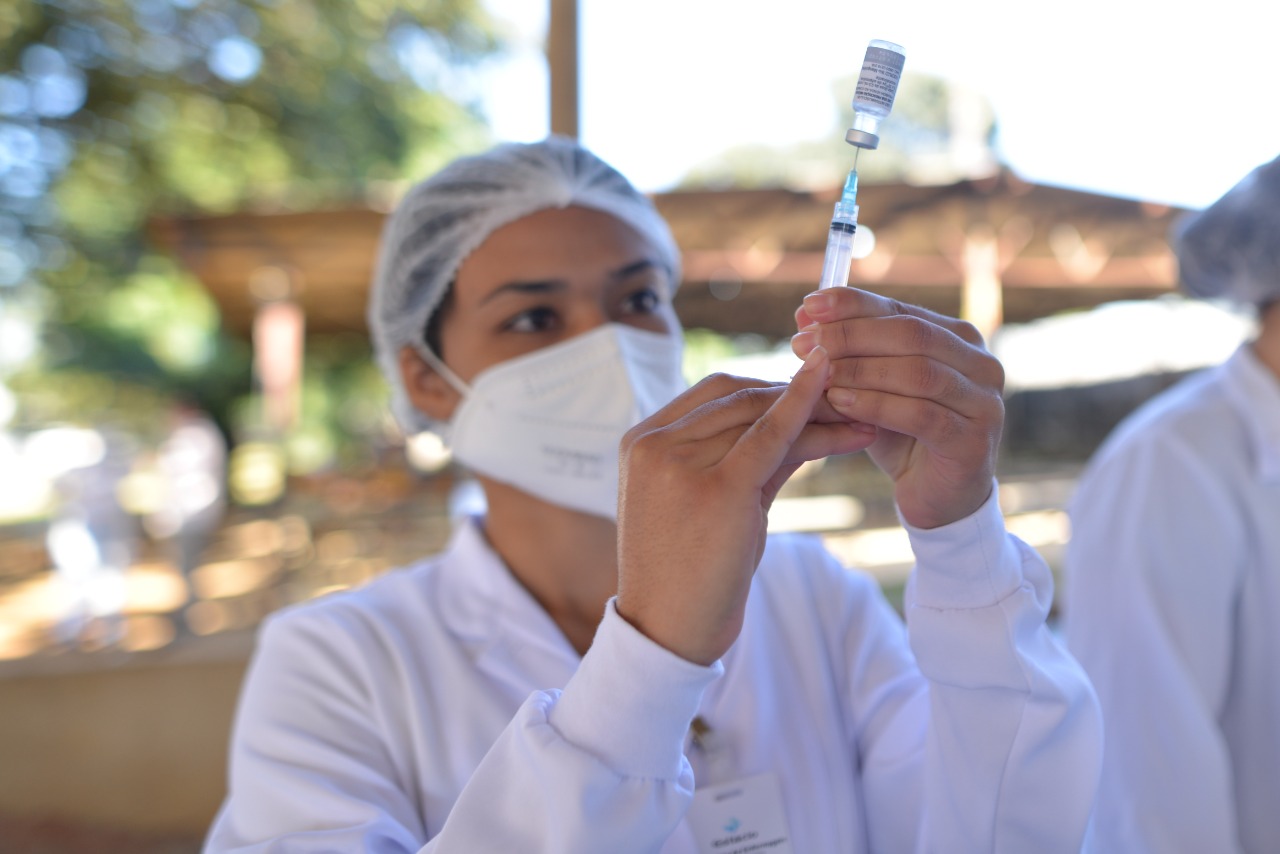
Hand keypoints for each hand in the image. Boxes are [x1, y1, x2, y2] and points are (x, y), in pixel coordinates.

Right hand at [614, 349, 874, 664]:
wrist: (667, 633)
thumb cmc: (690, 572)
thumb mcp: (712, 503)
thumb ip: (748, 458)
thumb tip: (803, 417)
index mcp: (641, 442)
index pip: (713, 393)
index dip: (767, 387)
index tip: (815, 392)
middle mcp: (654, 445)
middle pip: (739, 397)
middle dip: (798, 392)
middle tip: (851, 398)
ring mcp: (679, 463)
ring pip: (761, 415)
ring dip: (818, 407)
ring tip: (865, 412)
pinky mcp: (717, 488)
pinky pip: (772, 436)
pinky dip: (807, 409)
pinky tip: (835, 391)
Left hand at [791, 288, 1004, 529]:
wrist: (936, 497)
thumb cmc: (901, 436)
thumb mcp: (870, 389)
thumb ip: (847, 353)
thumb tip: (804, 316)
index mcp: (958, 339)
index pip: (900, 308)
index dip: (853, 304)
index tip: (808, 307)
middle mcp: (980, 363)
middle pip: (911, 333)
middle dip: (851, 335)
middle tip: (803, 344)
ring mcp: (983, 401)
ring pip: (918, 372)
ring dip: (861, 370)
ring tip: (817, 374)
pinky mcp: (973, 440)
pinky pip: (921, 415)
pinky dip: (876, 405)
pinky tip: (840, 402)